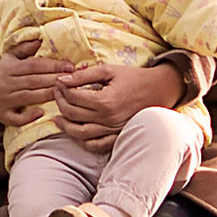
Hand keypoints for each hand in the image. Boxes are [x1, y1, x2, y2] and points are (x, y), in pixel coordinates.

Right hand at [0, 36, 62, 135]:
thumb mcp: (9, 60)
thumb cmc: (3, 77)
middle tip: (72, 79)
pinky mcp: (3, 116)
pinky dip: (27, 117)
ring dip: (46, 95)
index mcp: (10, 68)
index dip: (52, 65)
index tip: (70, 66)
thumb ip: (24, 49)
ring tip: (63, 93)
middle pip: (33, 80)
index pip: (34, 65)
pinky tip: (41, 113)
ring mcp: (5, 100)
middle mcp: (7, 83)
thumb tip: (40, 39)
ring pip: (28, 97)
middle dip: (53, 79)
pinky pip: (16, 118)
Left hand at [47, 57, 185, 142]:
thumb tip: (62, 79)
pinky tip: (75, 132)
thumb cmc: (133, 77)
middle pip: (73, 114)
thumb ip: (84, 75)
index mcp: (105, 100)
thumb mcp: (109, 70)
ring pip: (79, 133)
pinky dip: (82, 141)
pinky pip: (95, 145)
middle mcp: (107, 118)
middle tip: (57, 94)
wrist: (158, 90)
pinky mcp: (116, 136)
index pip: (73, 97)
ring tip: (58, 117)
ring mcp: (112, 130)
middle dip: (60, 103)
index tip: (59, 82)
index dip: (62, 89)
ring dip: (65, 125)